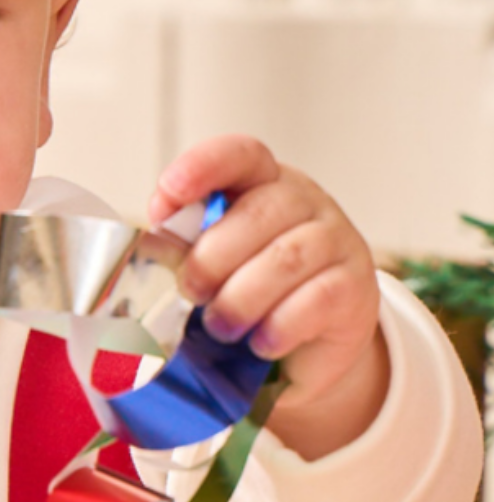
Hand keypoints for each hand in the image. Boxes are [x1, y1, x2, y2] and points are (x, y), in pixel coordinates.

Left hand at [149, 135, 388, 460]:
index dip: (200, 169)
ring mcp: (337, 241)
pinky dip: (277, 328)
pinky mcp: (355, 287)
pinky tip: (261, 343)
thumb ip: (187, 251)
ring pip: (285, 260)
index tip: (164, 200)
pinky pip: (314, 301)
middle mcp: (306, 202)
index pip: (238, 155)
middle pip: (258, 214)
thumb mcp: (215, 267)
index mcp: (263, 184)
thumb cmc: (251, 296)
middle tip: (192, 293)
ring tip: (222, 327)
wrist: (308, 346)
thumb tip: (146, 253)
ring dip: (239, 301)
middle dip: (212, 261)